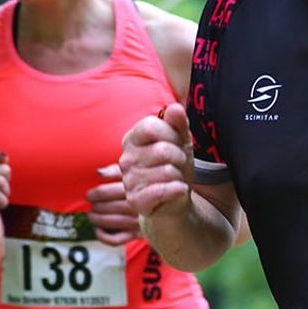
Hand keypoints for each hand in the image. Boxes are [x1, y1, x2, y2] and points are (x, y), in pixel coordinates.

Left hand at [86, 164, 140, 246]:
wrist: (168, 205)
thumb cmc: (147, 185)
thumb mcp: (135, 173)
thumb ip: (117, 171)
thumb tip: (99, 173)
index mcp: (137, 189)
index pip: (108, 192)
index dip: (95, 194)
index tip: (89, 195)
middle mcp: (139, 206)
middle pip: (109, 207)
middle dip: (96, 206)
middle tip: (92, 205)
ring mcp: (138, 222)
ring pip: (112, 222)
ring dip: (97, 220)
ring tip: (92, 215)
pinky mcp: (136, 234)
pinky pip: (116, 239)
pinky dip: (103, 236)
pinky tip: (98, 229)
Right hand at [119, 104, 193, 218]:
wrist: (175, 199)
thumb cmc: (175, 167)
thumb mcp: (181, 141)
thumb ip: (178, 123)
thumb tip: (175, 108)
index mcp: (133, 139)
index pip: (151, 126)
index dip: (172, 134)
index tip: (176, 143)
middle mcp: (126, 159)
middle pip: (162, 150)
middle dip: (179, 157)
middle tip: (178, 164)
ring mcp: (128, 180)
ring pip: (166, 171)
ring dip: (178, 175)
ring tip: (174, 178)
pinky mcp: (135, 200)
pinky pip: (162, 190)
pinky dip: (177, 189)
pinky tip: (177, 189)